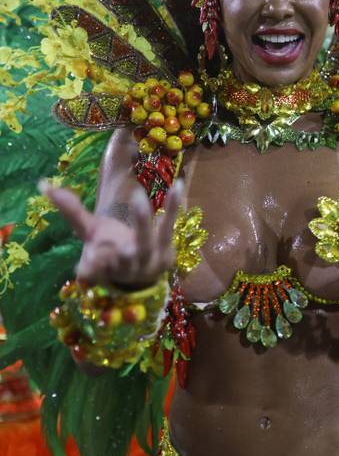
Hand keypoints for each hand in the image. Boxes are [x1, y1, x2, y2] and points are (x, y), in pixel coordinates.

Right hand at [39, 181, 181, 289]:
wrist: (141, 272)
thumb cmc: (110, 247)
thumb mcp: (90, 232)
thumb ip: (71, 211)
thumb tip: (43, 184)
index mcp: (100, 268)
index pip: (91, 270)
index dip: (89, 270)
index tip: (85, 269)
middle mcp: (123, 268)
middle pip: (119, 257)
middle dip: (114, 247)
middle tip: (110, 231)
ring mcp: (147, 261)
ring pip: (145, 242)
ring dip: (143, 220)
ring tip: (137, 195)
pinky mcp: (167, 251)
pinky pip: (169, 227)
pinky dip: (173, 207)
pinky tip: (177, 185)